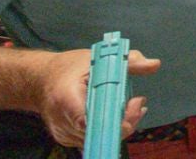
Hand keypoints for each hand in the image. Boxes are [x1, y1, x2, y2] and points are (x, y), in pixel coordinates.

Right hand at [39, 47, 159, 145]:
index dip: (114, 120)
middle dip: (125, 120)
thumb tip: (154, 64)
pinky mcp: (67, 139)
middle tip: (139, 103)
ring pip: (98, 138)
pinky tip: (120, 115)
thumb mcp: (97, 57)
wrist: (41, 80)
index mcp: (66, 97)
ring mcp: (64, 133)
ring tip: (133, 106)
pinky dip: (109, 129)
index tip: (134, 105)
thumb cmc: (70, 67)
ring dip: (120, 125)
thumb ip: (127, 61)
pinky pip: (93, 139)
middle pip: (99, 132)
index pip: (88, 120)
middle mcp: (62, 120)